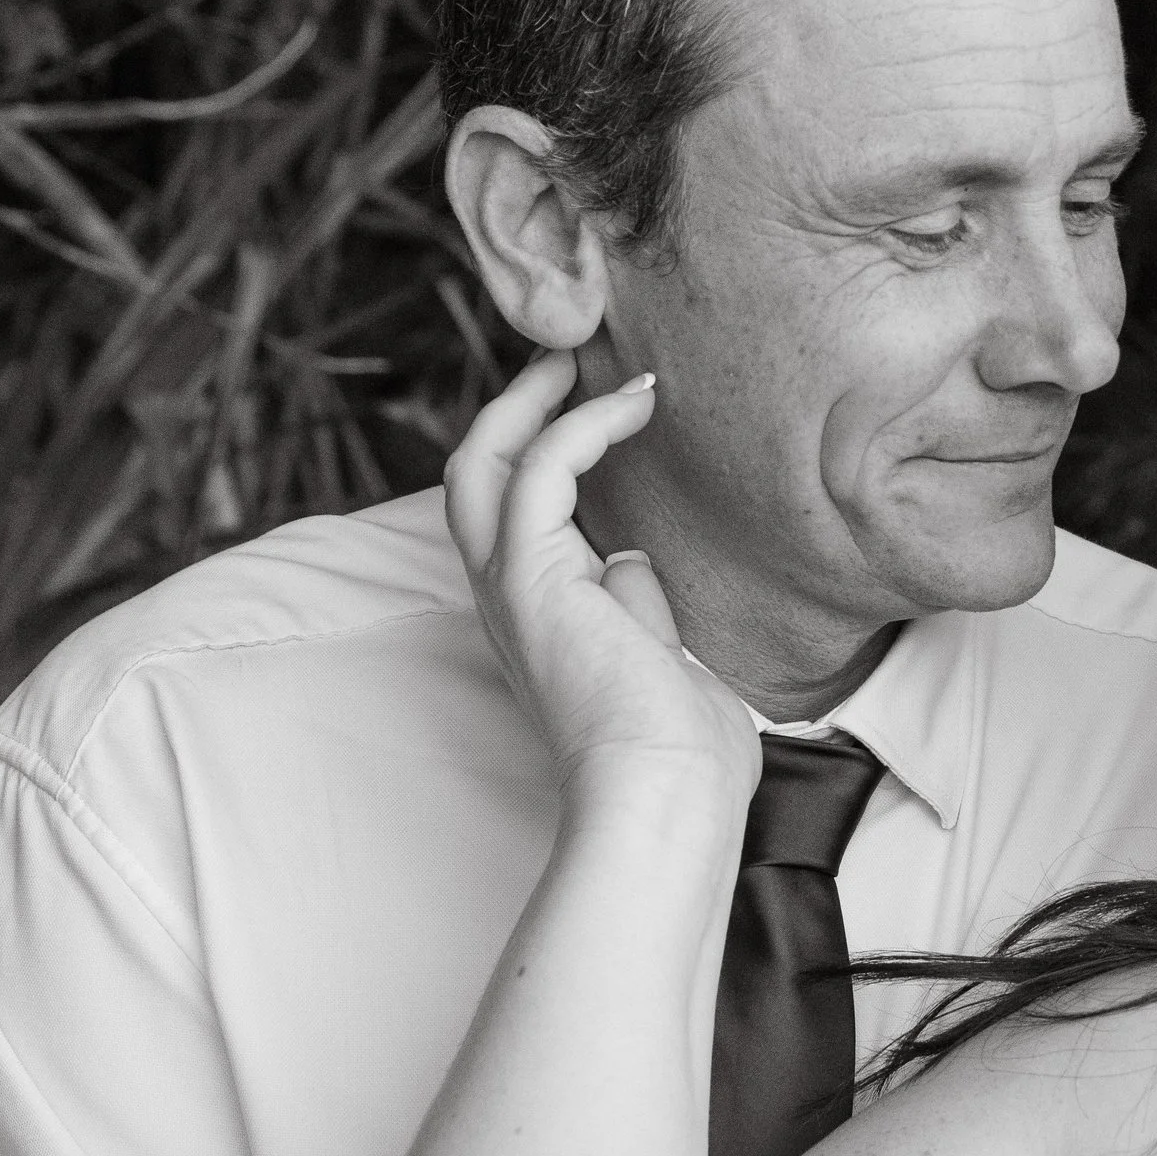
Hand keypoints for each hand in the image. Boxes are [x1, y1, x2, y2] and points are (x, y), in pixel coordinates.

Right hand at [444, 353, 758, 808]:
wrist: (664, 798)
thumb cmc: (681, 755)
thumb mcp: (662, 660)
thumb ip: (639, 607)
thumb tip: (632, 560)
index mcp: (536, 618)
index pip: (513, 513)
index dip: (541, 449)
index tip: (600, 404)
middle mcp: (507, 598)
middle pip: (475, 474)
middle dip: (515, 408)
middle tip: (568, 358)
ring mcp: (510, 588)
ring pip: (483, 463)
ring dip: (531, 401)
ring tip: (586, 358)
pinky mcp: (533, 579)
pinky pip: (542, 471)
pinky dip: (582, 424)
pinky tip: (634, 401)